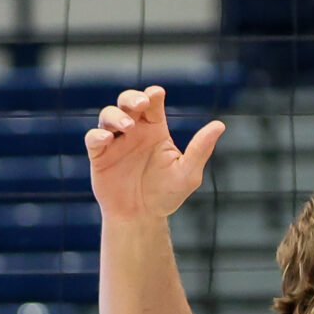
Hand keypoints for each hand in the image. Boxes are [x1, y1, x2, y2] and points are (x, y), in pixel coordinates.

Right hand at [87, 85, 226, 222]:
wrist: (142, 218)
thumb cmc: (166, 195)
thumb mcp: (187, 173)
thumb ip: (200, 149)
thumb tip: (219, 125)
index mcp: (155, 130)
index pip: (152, 103)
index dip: (153, 95)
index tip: (156, 95)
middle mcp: (134, 131)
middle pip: (128, 101)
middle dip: (132, 98)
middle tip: (141, 103)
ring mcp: (115, 142)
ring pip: (108, 115)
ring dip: (116, 115)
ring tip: (128, 126)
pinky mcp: (100, 156)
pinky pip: (93, 138)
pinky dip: (97, 135)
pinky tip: (106, 139)